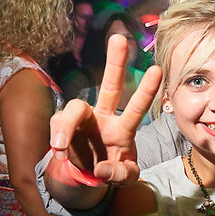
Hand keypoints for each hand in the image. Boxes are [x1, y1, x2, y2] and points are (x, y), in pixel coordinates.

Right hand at [49, 34, 161, 185]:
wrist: (86, 175)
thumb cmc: (112, 169)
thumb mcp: (123, 177)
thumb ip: (120, 175)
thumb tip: (102, 169)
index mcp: (123, 128)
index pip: (137, 108)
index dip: (146, 90)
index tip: (157, 69)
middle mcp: (104, 117)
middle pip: (110, 86)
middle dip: (115, 62)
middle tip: (119, 38)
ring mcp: (82, 120)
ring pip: (74, 108)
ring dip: (65, 127)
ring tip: (60, 148)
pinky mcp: (63, 126)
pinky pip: (57, 125)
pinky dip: (57, 140)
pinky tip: (59, 154)